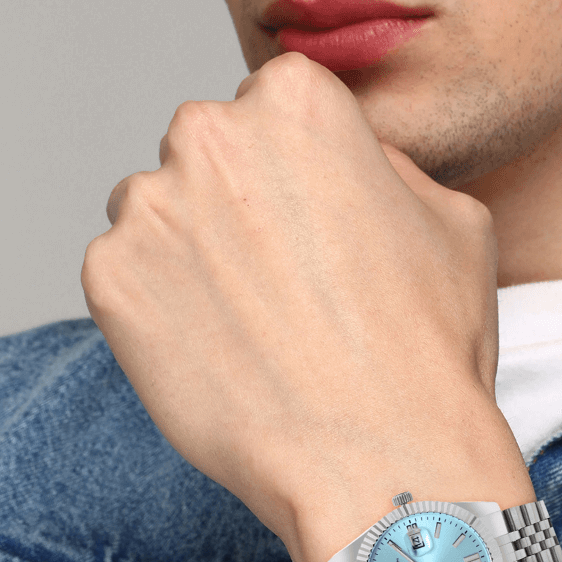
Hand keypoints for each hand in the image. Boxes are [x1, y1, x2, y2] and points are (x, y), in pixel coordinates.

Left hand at [83, 52, 527, 561]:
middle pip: (205, 154)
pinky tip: (218, 357)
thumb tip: (349, 164)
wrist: (379, 459)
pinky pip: (127, 279)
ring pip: (157, 214)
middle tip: (280, 282)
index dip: (294, 173)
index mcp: (297, 101)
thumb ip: (384, 166)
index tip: (310, 226)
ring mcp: (149, 208)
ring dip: (190, 255)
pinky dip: (159, 312)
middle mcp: (210, 135)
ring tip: (250, 328)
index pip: (271, 108)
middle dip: (234, 204)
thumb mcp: (453, 220)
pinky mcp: (109, 281)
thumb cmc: (427, 347)